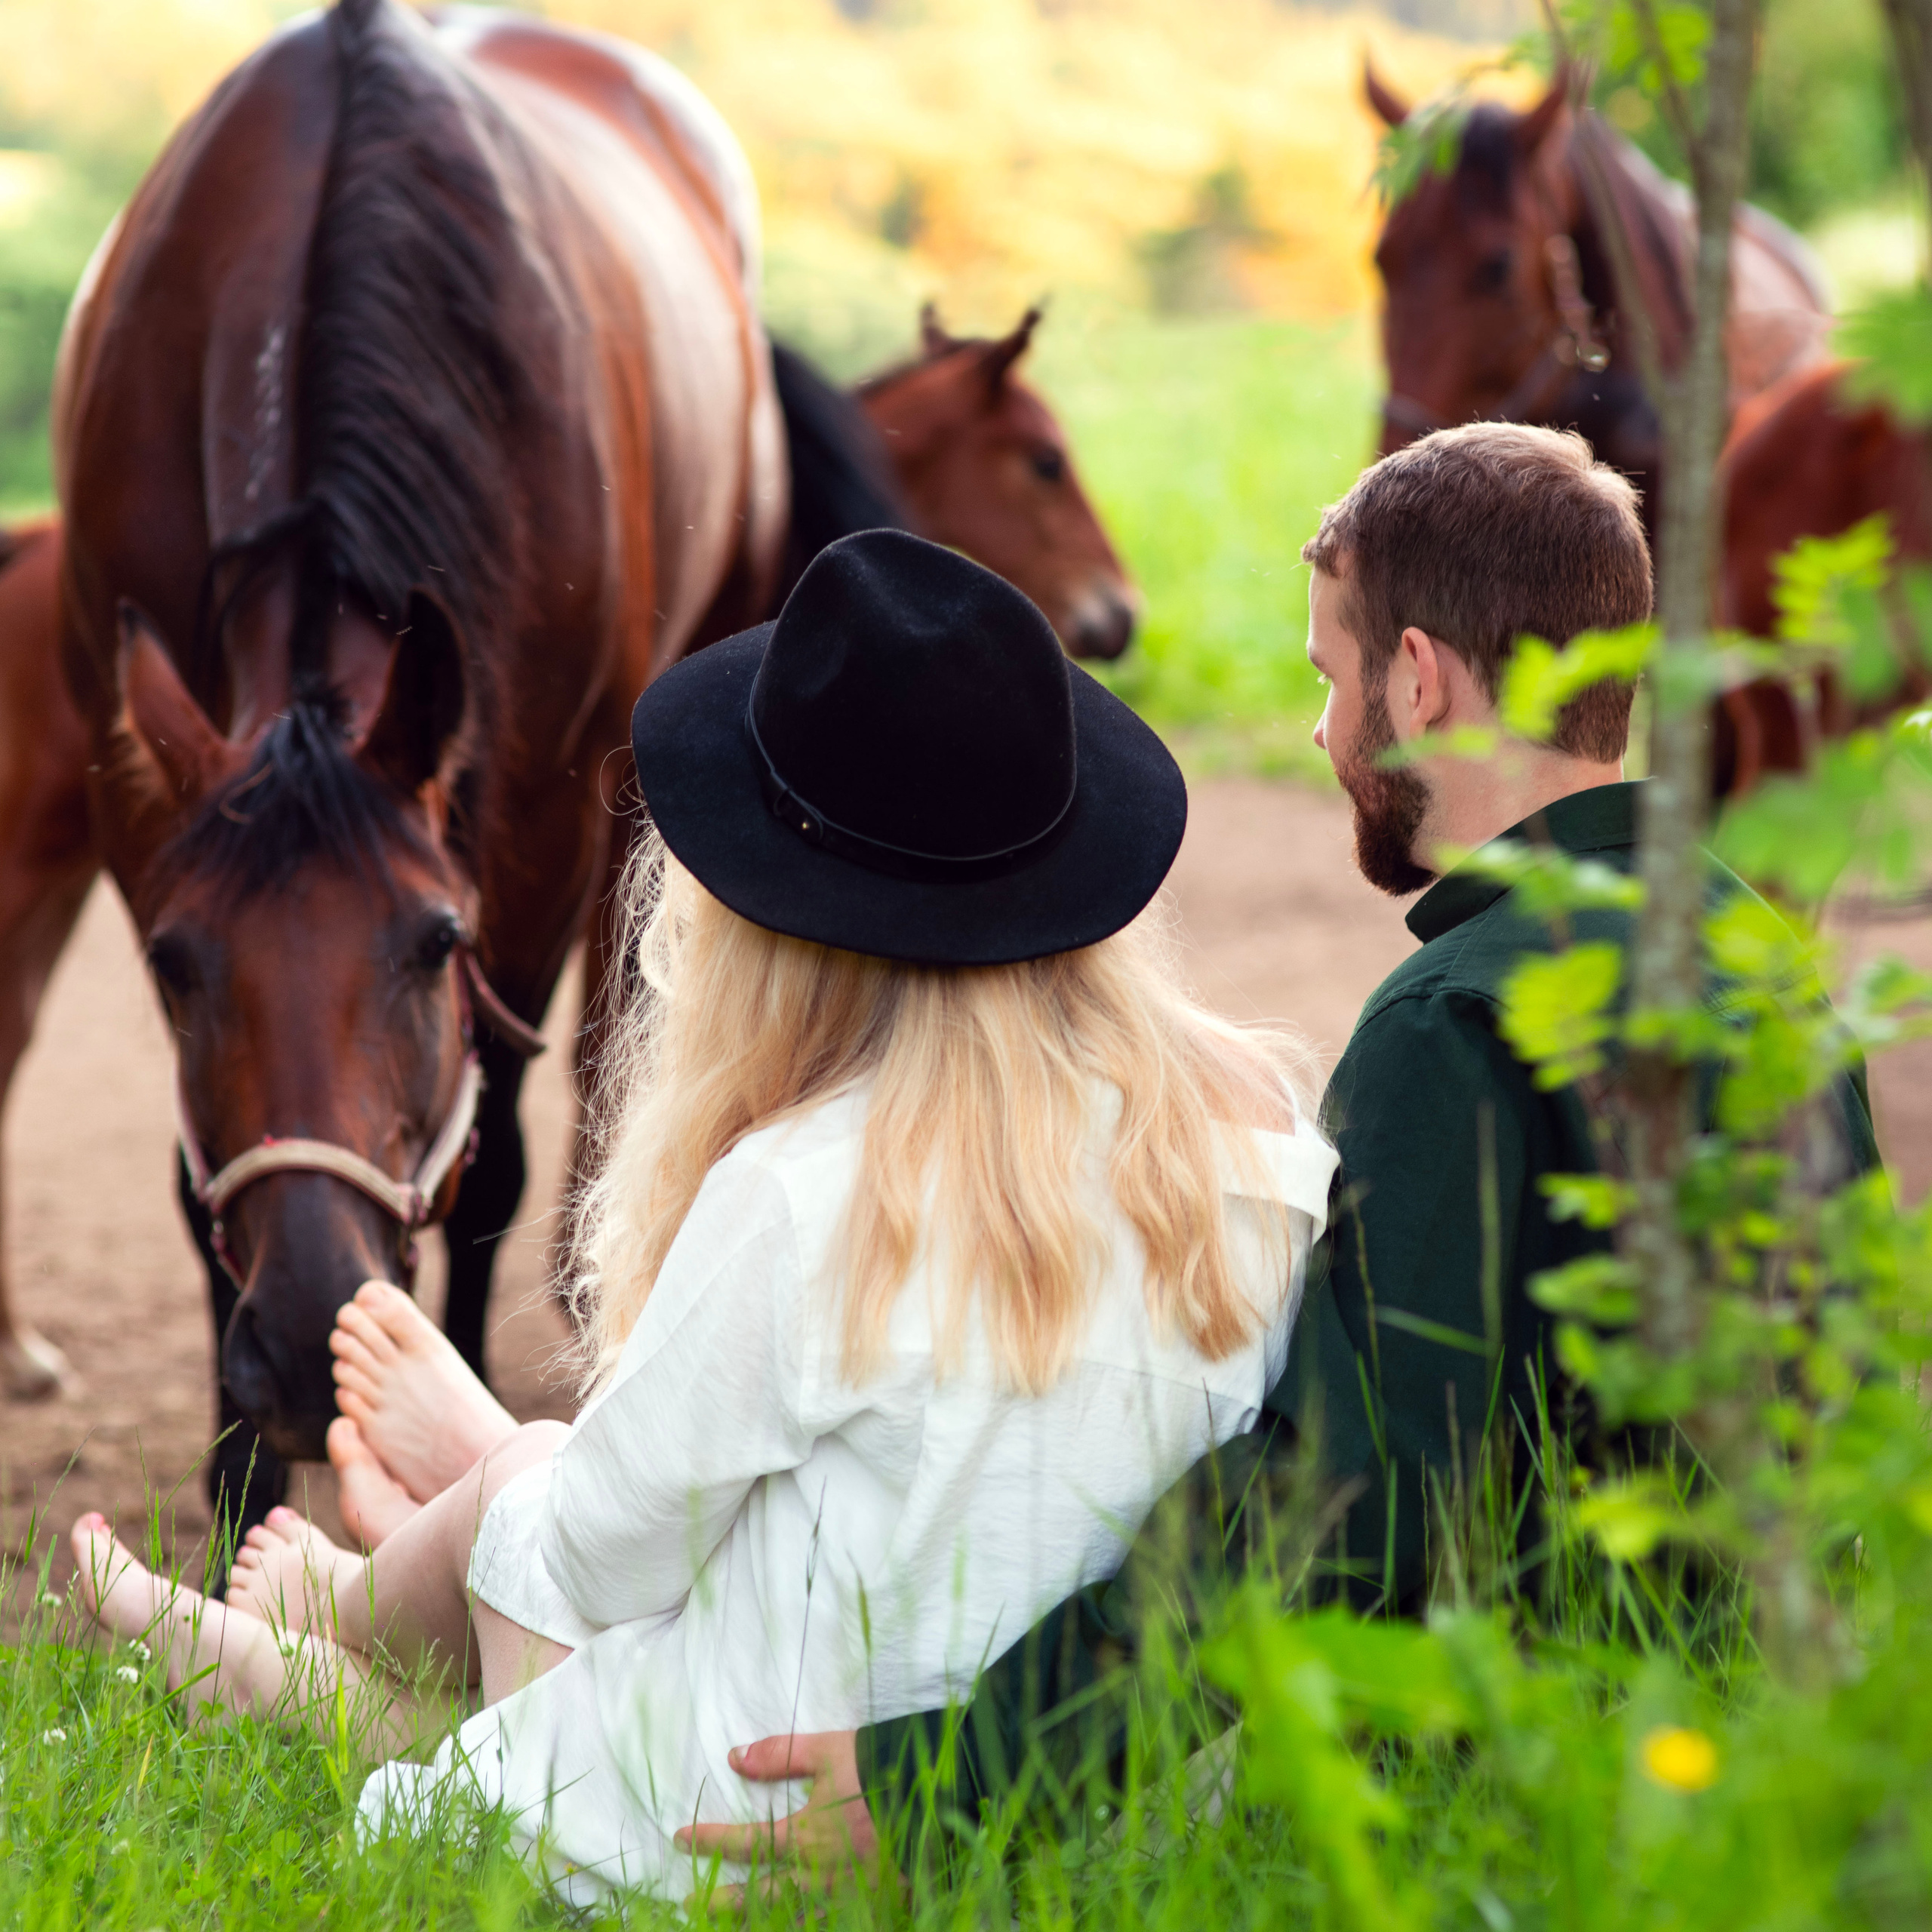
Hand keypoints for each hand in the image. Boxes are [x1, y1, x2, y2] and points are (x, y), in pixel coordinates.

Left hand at [676, 1730, 889, 1907]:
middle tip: (690, 1905)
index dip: (708, 1840)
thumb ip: (780, 1755)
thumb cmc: (877, 1772)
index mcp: (802, 1838)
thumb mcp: (827, 1751)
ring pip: (789, 1920)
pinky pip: (825, 1923)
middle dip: (722, 1902)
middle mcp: (814, 1876)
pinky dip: (803, 1924)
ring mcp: (840, 1898)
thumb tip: (734, 1757)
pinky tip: (792, 1924)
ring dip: (756, 1922)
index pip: (744, 1842)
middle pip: (759, 1896)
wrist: (933, 1800)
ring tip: (732, 1927)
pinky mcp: (866, 1907)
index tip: (680, 1838)